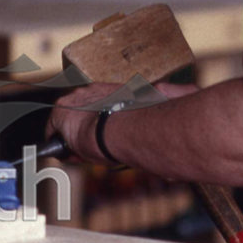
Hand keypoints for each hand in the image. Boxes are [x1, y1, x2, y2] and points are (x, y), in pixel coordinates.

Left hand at [44, 81, 196, 165]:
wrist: (124, 127)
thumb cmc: (147, 118)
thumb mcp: (165, 101)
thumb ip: (172, 96)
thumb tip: (190, 92)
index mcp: (113, 88)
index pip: (101, 102)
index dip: (100, 118)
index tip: (103, 129)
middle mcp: (91, 91)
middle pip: (81, 110)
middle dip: (83, 127)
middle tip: (88, 144)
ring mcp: (74, 101)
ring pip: (66, 121)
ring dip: (70, 136)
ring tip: (76, 151)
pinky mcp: (60, 115)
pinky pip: (52, 131)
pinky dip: (56, 143)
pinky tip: (62, 153)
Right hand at [45, 83, 127, 165]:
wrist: (123, 130)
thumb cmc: (100, 142)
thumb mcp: (80, 155)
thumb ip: (72, 151)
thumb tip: (74, 153)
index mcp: (59, 111)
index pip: (52, 127)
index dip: (59, 139)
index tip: (65, 145)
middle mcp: (74, 96)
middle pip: (71, 111)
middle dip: (76, 123)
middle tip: (85, 138)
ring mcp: (92, 89)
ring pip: (88, 102)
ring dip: (91, 112)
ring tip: (101, 128)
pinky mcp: (110, 87)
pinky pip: (104, 98)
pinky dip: (106, 106)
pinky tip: (112, 118)